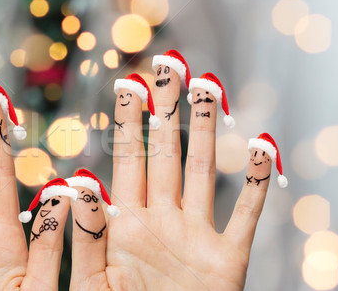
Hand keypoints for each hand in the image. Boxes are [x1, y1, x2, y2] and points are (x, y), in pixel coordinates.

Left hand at [69, 69, 271, 289]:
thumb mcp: (93, 282)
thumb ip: (87, 236)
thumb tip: (76, 186)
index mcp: (126, 223)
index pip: (127, 159)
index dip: (129, 122)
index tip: (129, 84)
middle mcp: (162, 220)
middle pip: (166, 154)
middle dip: (168, 112)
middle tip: (169, 68)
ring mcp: (195, 235)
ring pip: (203, 172)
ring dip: (207, 132)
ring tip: (208, 90)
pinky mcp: (227, 258)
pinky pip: (245, 215)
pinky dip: (255, 183)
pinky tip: (260, 147)